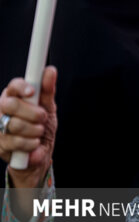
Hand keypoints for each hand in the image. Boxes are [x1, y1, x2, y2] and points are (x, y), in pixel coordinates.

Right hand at [1, 66, 57, 188]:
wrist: (40, 151)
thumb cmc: (41, 125)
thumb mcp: (48, 107)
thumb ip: (47, 90)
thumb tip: (50, 70)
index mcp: (13, 96)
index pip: (13, 86)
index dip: (22, 87)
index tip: (33, 91)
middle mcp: (1, 109)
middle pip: (11, 105)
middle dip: (33, 113)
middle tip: (42, 117)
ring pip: (15, 124)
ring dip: (35, 130)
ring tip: (39, 131)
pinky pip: (16, 142)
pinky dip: (31, 144)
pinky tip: (34, 143)